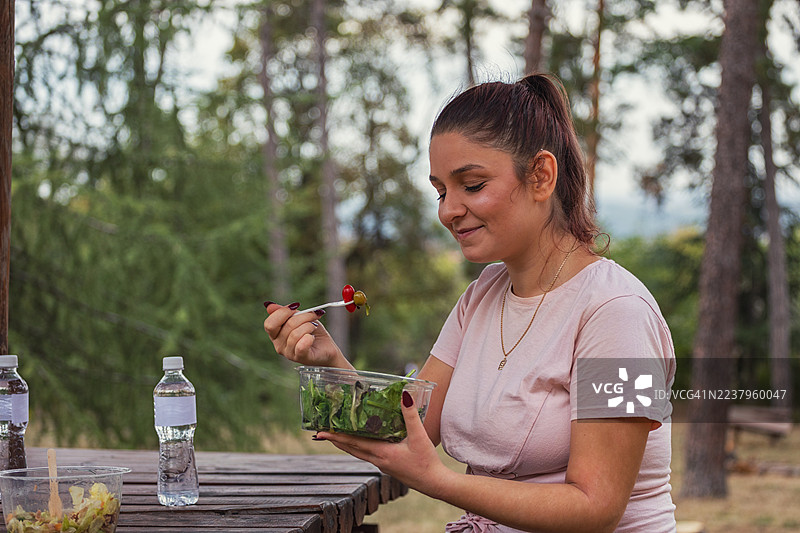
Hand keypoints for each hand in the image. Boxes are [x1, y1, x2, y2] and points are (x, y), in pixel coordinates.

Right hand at [263, 302, 346, 366]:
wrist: (327, 347)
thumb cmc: (313, 332)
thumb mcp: (300, 317)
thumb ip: (286, 312)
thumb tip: (269, 306)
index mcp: (275, 334)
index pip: (269, 323)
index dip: (282, 312)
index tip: (295, 306)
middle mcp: (279, 345)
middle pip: (287, 325)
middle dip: (303, 316)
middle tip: (314, 315)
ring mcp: (289, 353)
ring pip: (295, 334)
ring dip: (309, 326)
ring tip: (314, 328)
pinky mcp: (301, 358)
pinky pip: (301, 346)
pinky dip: (309, 338)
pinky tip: (312, 337)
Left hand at [317, 391, 450, 496]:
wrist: (434, 483)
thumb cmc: (426, 461)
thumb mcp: (419, 436)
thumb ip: (410, 415)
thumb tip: (404, 395)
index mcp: (381, 452)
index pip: (353, 443)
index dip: (336, 437)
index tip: (321, 433)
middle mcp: (377, 460)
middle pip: (351, 449)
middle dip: (336, 440)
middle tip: (320, 433)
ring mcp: (382, 464)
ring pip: (358, 453)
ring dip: (346, 445)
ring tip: (335, 437)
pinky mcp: (387, 466)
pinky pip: (367, 455)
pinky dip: (358, 448)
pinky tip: (361, 443)